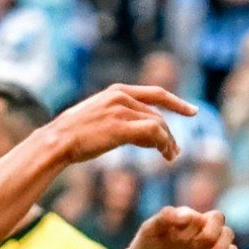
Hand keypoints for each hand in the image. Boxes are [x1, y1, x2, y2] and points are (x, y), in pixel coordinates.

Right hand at [50, 83, 194, 165]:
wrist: (56, 141)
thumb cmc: (70, 135)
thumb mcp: (95, 118)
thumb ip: (115, 117)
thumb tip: (131, 131)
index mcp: (116, 91)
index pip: (156, 93)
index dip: (177, 103)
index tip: (192, 111)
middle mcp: (121, 97)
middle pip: (158, 115)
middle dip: (170, 134)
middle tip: (175, 152)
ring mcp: (121, 111)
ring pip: (158, 125)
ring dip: (168, 142)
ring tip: (170, 157)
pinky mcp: (121, 127)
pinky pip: (152, 133)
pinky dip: (162, 144)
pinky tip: (164, 155)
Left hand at [119, 205, 235, 248]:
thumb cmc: (145, 246)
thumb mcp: (148, 231)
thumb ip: (164, 218)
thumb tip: (186, 215)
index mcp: (189, 217)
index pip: (208, 215)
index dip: (200, 225)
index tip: (179, 237)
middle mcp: (200, 227)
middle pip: (220, 222)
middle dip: (211, 235)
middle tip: (194, 248)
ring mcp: (206, 243)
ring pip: (228, 236)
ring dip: (219, 248)